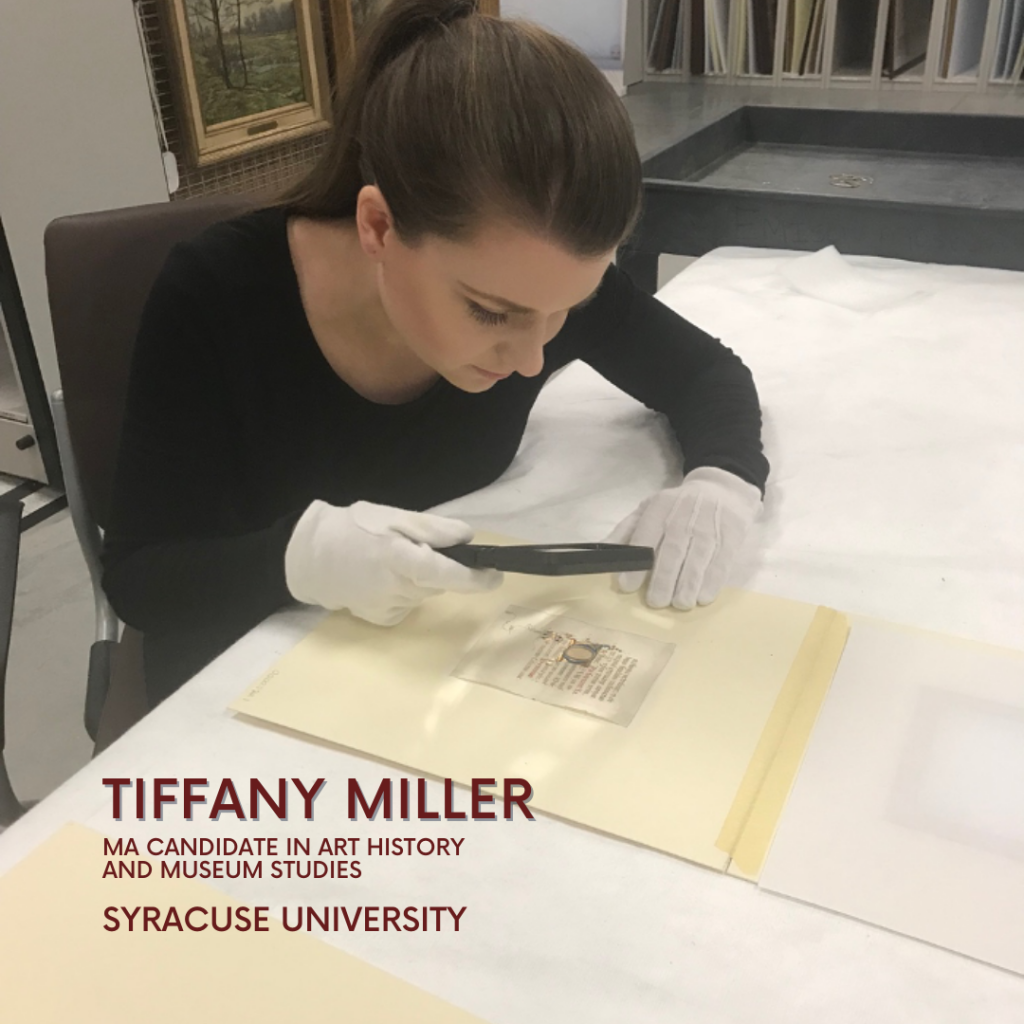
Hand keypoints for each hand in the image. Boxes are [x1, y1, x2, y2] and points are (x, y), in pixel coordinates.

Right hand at [285, 500, 502, 624]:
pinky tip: (383, 580)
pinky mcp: (382, 620)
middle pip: (438, 583)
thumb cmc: (355, 529)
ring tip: (392, 561)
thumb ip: (433, 528)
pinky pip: (409, 605)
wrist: (310, 557)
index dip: (475, 579)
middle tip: (415, 548)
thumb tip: (468, 538)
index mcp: (400, 558)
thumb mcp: (394, 517)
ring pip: (425, 594)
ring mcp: (389, 607)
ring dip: (420, 579)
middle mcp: (396, 588)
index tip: (495, 576)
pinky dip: (405, 593)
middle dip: (439, 569)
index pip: (446, 574)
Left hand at [605, 467, 761, 609]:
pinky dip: (711, 583)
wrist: (721, 490)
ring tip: (679, 604)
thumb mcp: (649, 509)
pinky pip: (720, 563)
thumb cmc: (677, 506)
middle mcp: (684, 518)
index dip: (636, 563)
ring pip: (697, 559)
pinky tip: (702, 597)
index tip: (627, 586)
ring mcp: (709, 528)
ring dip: (687, 585)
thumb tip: (603, 553)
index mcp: (660, 510)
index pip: (646, 536)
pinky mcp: (730, 538)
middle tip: (655, 602)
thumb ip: (626, 530)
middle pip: (673, 551)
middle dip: (663, 579)